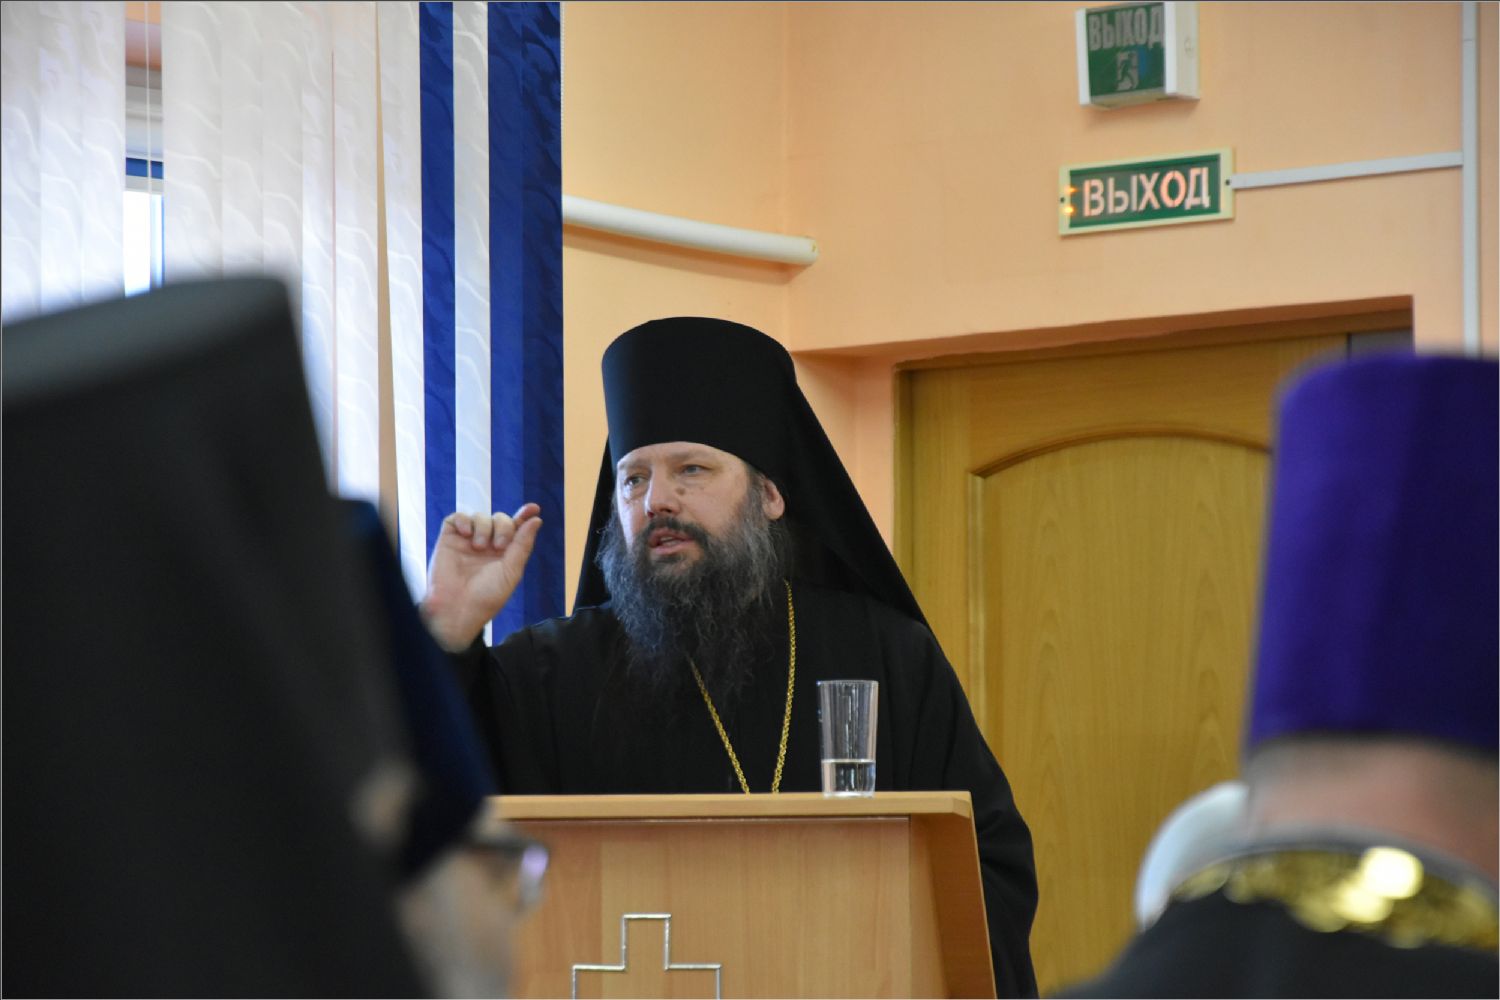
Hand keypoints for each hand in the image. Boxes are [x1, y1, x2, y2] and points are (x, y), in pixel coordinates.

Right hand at [421, 504, 541, 651]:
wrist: (457, 609)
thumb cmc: (486, 596)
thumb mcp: (511, 571)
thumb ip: (523, 544)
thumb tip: (537, 519)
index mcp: (504, 552)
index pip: (516, 528)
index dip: (524, 516)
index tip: (534, 508)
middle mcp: (487, 544)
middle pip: (500, 518)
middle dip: (504, 527)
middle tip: (499, 546)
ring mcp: (467, 540)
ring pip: (480, 516)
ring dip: (484, 527)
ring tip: (478, 547)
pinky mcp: (449, 539)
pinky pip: (457, 517)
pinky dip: (464, 520)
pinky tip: (466, 534)